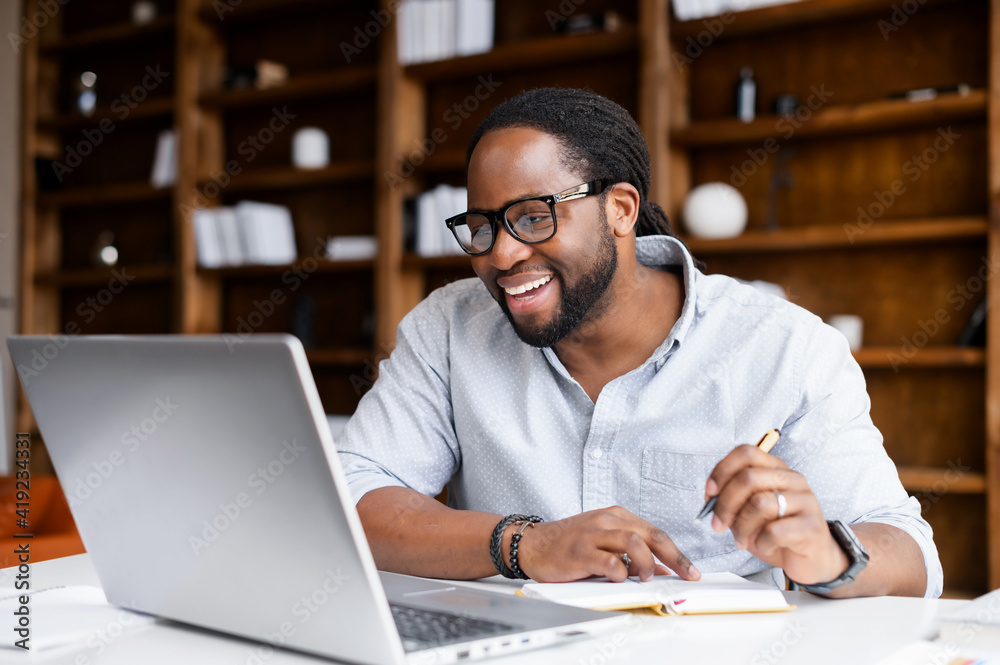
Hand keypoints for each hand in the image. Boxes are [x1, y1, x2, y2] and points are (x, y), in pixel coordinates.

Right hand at [510, 506, 699, 582]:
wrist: (533, 544)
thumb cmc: (568, 543)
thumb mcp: (603, 543)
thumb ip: (631, 553)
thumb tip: (660, 569)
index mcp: (615, 516)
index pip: (655, 532)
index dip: (676, 552)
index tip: (690, 569)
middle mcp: (607, 520)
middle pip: (651, 534)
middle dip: (674, 557)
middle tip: (686, 574)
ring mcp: (593, 534)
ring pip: (635, 542)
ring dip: (647, 563)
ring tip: (644, 577)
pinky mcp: (581, 551)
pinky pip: (611, 562)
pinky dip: (621, 573)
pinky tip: (618, 578)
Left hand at [705, 444, 848, 585]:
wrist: (813, 559)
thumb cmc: (778, 532)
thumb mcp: (749, 511)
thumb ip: (732, 499)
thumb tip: (711, 497)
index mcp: (777, 469)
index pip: (746, 452)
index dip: (722, 470)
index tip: (710, 493)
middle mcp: (793, 479)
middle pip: (748, 478)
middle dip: (725, 504)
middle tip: (717, 525)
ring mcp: (806, 501)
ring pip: (759, 504)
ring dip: (741, 527)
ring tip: (741, 541)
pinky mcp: (812, 526)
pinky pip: (775, 531)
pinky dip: (761, 542)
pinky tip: (764, 546)